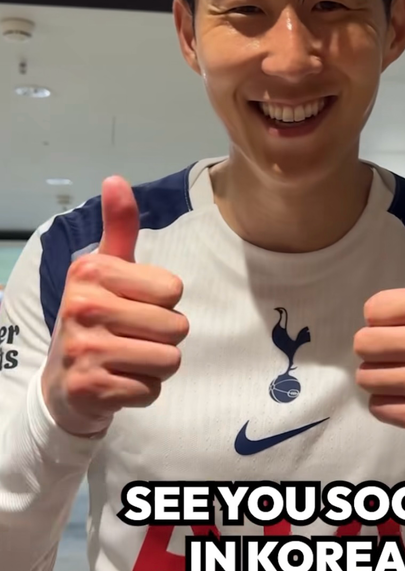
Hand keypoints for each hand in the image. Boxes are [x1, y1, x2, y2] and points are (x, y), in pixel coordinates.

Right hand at [42, 177, 188, 437]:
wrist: (62, 383)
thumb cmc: (95, 318)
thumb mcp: (105, 270)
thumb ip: (119, 228)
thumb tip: (115, 179)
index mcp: (91, 272)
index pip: (173, 289)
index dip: (164, 302)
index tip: (134, 305)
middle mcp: (83, 307)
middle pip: (177, 327)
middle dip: (164, 337)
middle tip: (132, 337)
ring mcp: (85, 350)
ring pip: (169, 360)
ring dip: (156, 365)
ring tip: (128, 359)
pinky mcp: (91, 388)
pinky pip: (152, 390)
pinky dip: (143, 390)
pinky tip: (119, 381)